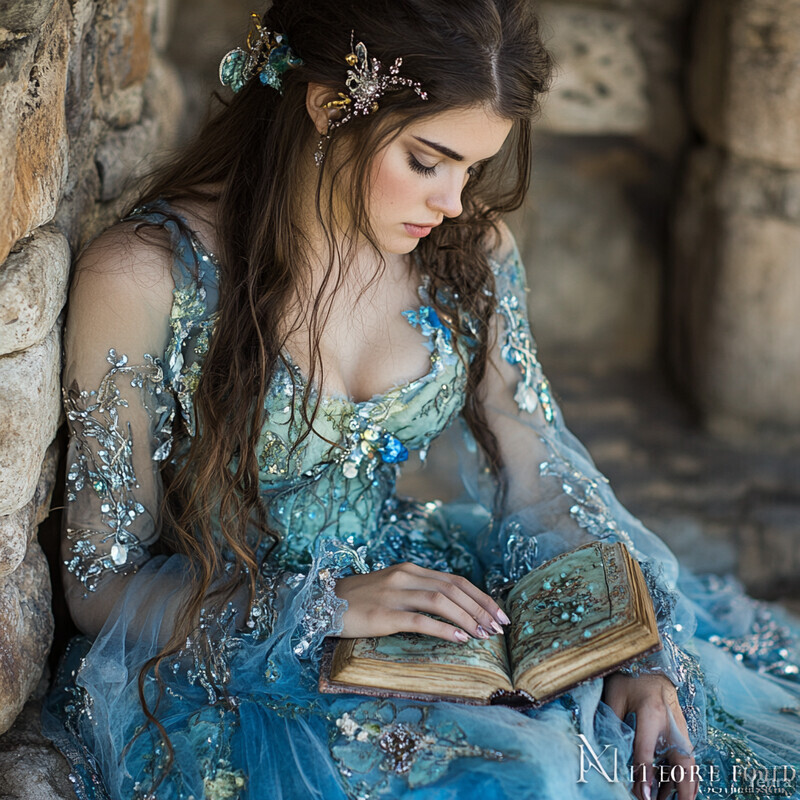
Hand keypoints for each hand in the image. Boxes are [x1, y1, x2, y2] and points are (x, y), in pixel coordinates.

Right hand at [335, 562, 509, 642]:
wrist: (322, 602)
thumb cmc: (359, 600)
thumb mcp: (391, 588)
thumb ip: (417, 591)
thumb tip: (451, 607)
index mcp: (410, 570)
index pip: (455, 580)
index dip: (481, 596)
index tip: (499, 613)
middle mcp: (406, 577)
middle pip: (454, 588)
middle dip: (482, 608)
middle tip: (500, 627)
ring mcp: (395, 594)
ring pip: (442, 601)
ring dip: (469, 618)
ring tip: (485, 634)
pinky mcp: (385, 614)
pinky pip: (420, 620)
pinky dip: (444, 629)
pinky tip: (460, 639)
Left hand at [603, 672, 697, 799]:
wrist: (652, 663)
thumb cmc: (629, 677)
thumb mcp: (614, 694)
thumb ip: (612, 721)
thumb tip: (607, 751)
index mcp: (651, 712)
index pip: (646, 751)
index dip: (644, 776)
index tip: (643, 796)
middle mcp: (671, 723)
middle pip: (681, 762)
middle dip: (682, 789)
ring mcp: (681, 728)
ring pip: (688, 764)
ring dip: (683, 787)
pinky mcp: (683, 731)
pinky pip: (687, 758)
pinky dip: (685, 777)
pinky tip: (675, 791)